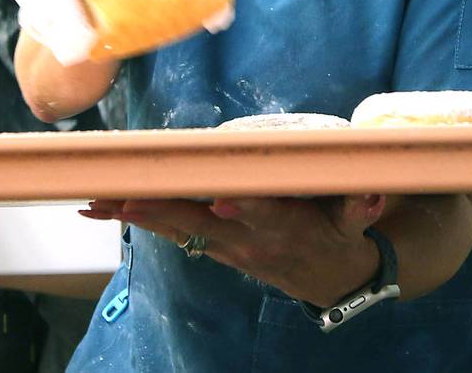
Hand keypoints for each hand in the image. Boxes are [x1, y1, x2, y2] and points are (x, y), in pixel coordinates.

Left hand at [80, 194, 385, 305]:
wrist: (330, 281)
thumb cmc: (339, 235)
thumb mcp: (355, 223)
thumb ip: (361, 206)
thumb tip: (375, 192)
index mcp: (284, 227)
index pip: (261, 214)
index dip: (243, 208)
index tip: (220, 201)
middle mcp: (246, 237)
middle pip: (200, 222)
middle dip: (163, 210)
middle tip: (127, 199)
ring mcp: (223, 244)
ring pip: (174, 225)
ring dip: (135, 213)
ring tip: (96, 199)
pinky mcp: (209, 245)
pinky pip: (165, 230)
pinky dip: (131, 218)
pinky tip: (96, 207)